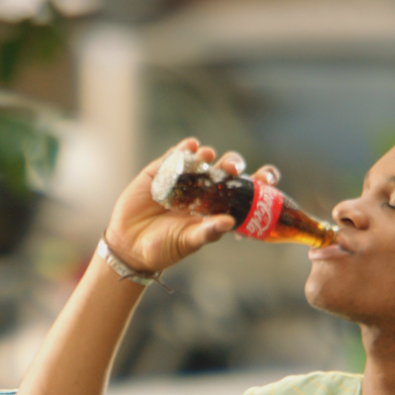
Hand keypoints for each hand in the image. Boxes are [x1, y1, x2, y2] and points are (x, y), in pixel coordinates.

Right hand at [103, 138, 279, 274]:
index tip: (265, 179)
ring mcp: (183, 179)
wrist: (128, 245)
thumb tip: (229, 222)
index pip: (243, 190)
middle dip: (233, 165)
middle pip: (226, 170)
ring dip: (208, 155)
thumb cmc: (163, 248)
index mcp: (216, 208)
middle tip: (233, 168)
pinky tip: (191, 145)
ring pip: (203, 160)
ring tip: (208, 156)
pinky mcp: (161, 172)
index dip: (256, 181)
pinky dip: (184, 149)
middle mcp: (204, 191)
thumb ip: (207, 232)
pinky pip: (176, 156)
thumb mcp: (187, 243)